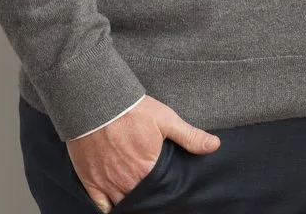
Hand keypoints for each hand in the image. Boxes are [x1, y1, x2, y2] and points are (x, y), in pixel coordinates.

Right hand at [65, 95, 220, 211]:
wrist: (94, 102)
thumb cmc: (130, 110)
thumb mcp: (165, 119)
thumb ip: (189, 136)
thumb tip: (214, 145)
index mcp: (148, 169)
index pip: (161, 194)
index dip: (164, 195)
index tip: (166, 194)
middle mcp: (128, 181)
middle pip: (143, 201)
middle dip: (149, 200)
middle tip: (153, 195)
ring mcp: (108, 183)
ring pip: (123, 206)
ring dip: (130, 203)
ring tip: (137, 199)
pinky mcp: (91, 181)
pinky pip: (101, 207)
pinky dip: (108, 210)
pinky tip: (115, 207)